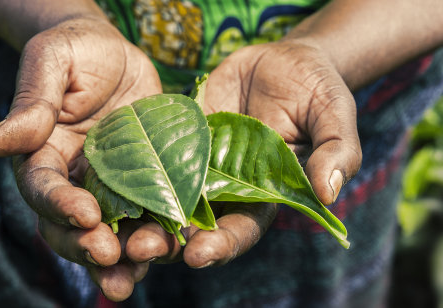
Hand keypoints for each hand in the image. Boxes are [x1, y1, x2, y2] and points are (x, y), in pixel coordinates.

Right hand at [0, 16, 161, 300]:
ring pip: (110, 233)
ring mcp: (111, 187)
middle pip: (71, 226)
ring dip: (122, 258)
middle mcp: (74, 181)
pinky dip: (157, 238)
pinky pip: (148, 217)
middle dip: (88, 245)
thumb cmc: (76, 51)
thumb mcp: (52, 63)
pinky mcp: (145, 184)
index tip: (85, 215)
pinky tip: (171, 251)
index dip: (60, 205)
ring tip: (135, 274)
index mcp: (43, 156)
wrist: (115, 54)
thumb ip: (32, 103)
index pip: (44, 188)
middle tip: (111, 257)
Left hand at [121, 38, 360, 274]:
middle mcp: (227, 186)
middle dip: (167, 241)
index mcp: (265, 195)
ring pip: (164, 196)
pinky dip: (131, 170)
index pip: (242, 229)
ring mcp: (198, 162)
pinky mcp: (178, 136)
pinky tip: (106, 178)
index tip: (199, 254)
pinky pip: (152, 155)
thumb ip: (336, 153)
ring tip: (115, 225)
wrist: (285, 60)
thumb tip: (329, 193)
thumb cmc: (317, 91)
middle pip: (194, 224)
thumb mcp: (335, 117)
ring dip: (141, 214)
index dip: (222, 244)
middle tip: (139, 249)